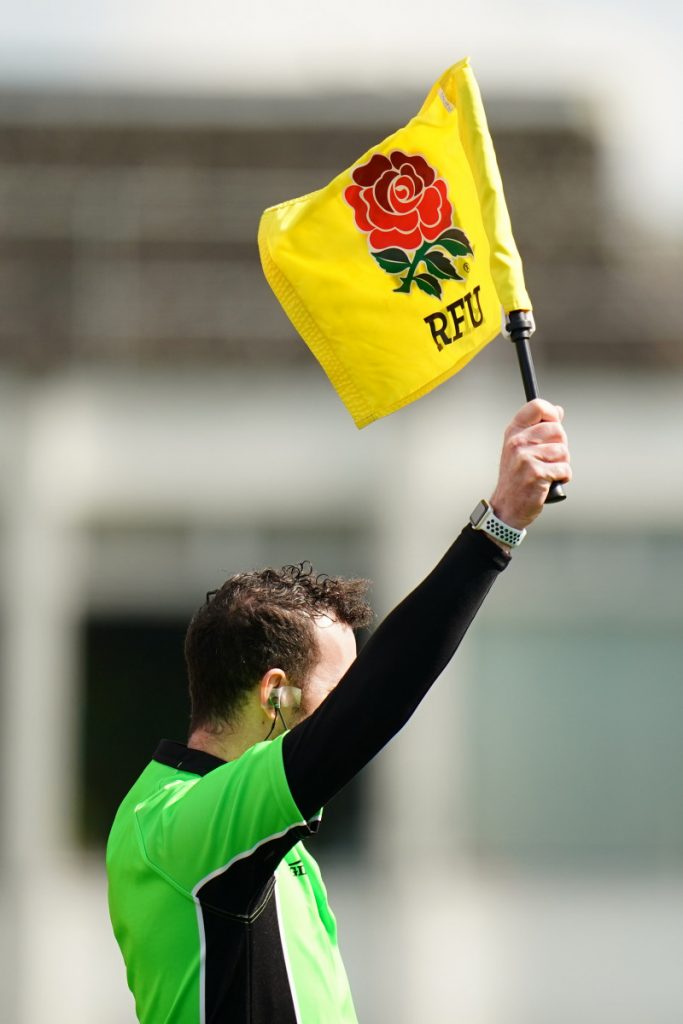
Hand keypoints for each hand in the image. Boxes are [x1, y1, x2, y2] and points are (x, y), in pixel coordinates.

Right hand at [489, 399, 570, 530]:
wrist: (507, 507)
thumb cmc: (517, 477)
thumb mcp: (522, 448)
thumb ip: (538, 429)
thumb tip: (558, 411)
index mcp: (513, 432)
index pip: (537, 407)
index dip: (551, 413)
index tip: (555, 422)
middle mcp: (517, 442)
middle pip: (557, 429)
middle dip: (560, 445)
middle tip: (549, 459)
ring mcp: (525, 458)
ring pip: (563, 451)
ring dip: (562, 464)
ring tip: (548, 472)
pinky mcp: (536, 473)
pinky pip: (565, 469)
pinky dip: (563, 477)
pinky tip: (550, 482)